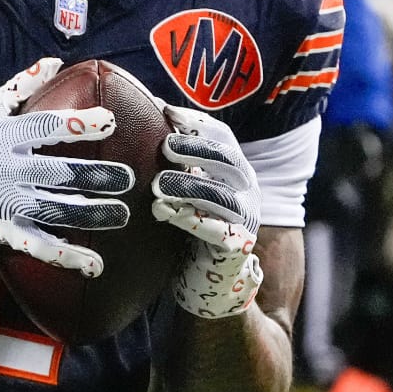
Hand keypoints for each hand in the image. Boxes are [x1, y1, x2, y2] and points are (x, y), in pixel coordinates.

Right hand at [0, 58, 133, 283]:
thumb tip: (55, 61)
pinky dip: (66, 257)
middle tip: (128, 178)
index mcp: (5, 138)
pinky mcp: (5, 231)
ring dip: (91, 215)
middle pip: (57, 174)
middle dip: (95, 176)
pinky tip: (95, 265)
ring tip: (122, 214)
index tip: (109, 121)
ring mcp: (7, 204)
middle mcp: (8, 171)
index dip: (78, 124)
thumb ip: (22, 86)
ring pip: (54, 210)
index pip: (46, 127)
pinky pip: (39, 246)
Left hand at [152, 103, 262, 319]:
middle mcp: (247, 190)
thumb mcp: (190, 187)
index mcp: (237, 170)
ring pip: (222, 196)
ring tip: (157, 185)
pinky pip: (216, 230)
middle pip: (227, 160)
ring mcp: (245, 219)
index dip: (197, 122)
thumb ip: (176, 160)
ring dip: (188, 186)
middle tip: (164, 146)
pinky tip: (165, 212)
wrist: (213, 280)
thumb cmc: (195, 224)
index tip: (167, 111)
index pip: (223, 137)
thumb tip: (145, 111)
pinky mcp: (236, 247)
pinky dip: (189, 219)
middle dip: (196, 149)